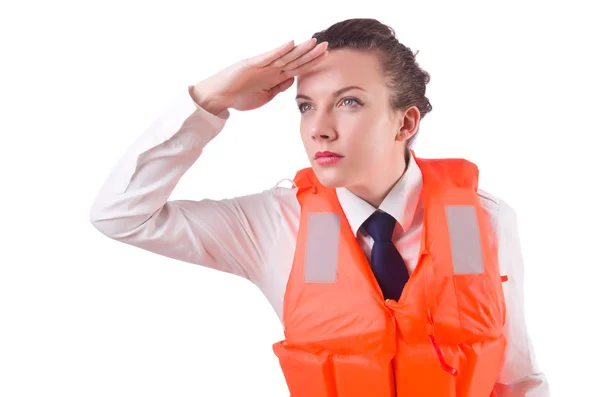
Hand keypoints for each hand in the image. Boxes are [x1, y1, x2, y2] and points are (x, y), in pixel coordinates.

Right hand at [192, 38, 327, 113]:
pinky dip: (280, 50)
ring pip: (285, 56)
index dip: (311, 63)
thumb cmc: (240, 97)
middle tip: (327, 46)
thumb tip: (291, 80)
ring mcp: (262, 65)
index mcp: (275, 77)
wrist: (219, 97)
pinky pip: (268, 57)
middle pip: (295, 60)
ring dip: (300, 50)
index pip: (297, 68)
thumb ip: (279, 88)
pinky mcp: (252, 64)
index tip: (325, 57)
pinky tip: (291, 44)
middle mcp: (271, 68)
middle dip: (311, 54)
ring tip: (314, 42)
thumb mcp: (265, 96)